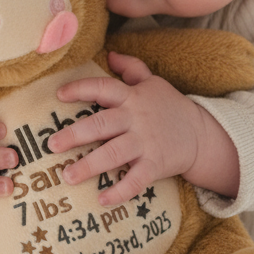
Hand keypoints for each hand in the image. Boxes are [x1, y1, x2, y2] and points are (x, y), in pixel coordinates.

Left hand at [47, 52, 240, 205]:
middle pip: (102, 124)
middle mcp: (135, 119)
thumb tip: (110, 54)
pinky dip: (121, 190)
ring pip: (114, 154)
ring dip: (90, 165)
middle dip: (76, 134)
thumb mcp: (153, 82)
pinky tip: (103, 200)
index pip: (103, 88)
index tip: (60, 95)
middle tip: (52, 145)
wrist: (201, 134)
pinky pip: (136, 180)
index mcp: (132, 98)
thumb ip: (131, 68)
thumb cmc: (170, 107)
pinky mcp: (155, 165)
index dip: (81, 89)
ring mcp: (145, 143)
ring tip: (68, 176)